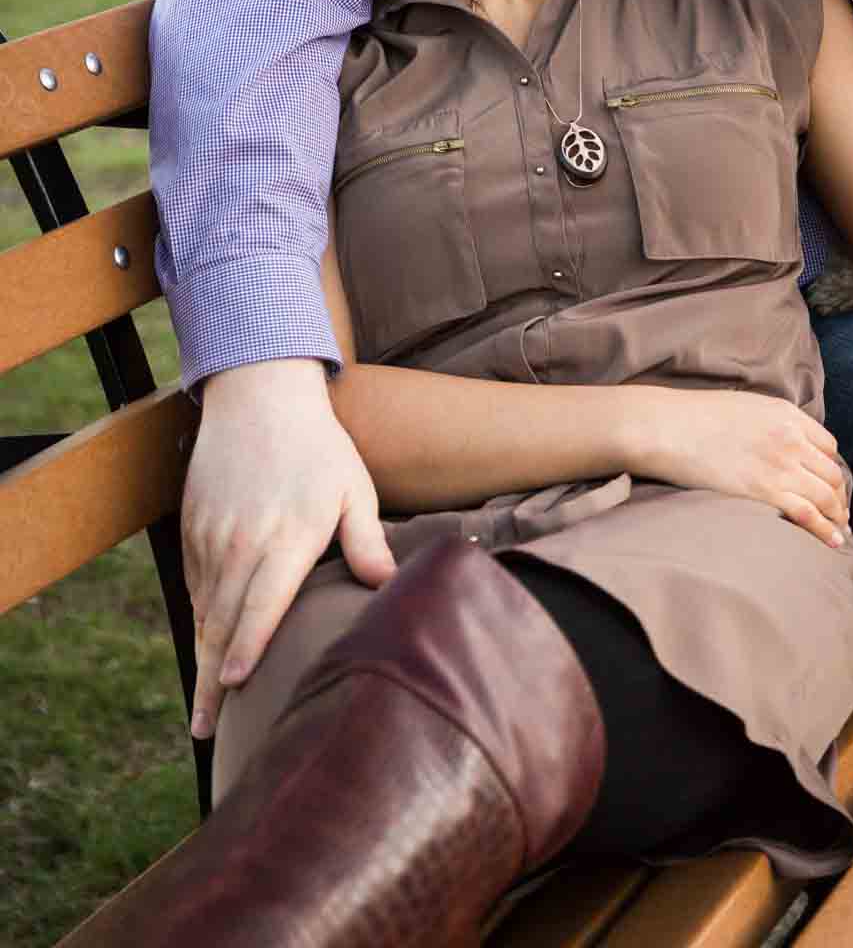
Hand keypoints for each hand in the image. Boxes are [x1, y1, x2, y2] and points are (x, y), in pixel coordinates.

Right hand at [183, 359, 395, 738]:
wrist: (260, 396)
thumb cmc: (319, 447)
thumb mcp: (353, 488)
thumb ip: (366, 541)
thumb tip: (389, 586)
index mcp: (286, 538)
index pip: (262, 606)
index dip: (247, 650)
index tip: (236, 688)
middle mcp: (241, 541)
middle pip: (222, 623)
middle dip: (213, 679)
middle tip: (205, 728)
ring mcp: (211, 535)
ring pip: (203, 608)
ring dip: (202, 656)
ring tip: (203, 705)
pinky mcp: (192, 526)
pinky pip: (193, 584)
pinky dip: (199, 617)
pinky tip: (206, 646)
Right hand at [628, 387, 849, 548]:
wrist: (669, 427)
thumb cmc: (697, 416)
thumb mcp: (746, 407)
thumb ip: (772, 423)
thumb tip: (781, 442)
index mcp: (787, 415)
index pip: (828, 446)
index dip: (831, 468)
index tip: (829, 483)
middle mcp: (791, 439)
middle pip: (832, 473)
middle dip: (839, 496)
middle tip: (839, 512)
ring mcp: (781, 466)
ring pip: (827, 496)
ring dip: (837, 515)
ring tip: (840, 531)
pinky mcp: (766, 492)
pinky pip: (809, 514)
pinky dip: (826, 530)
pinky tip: (834, 541)